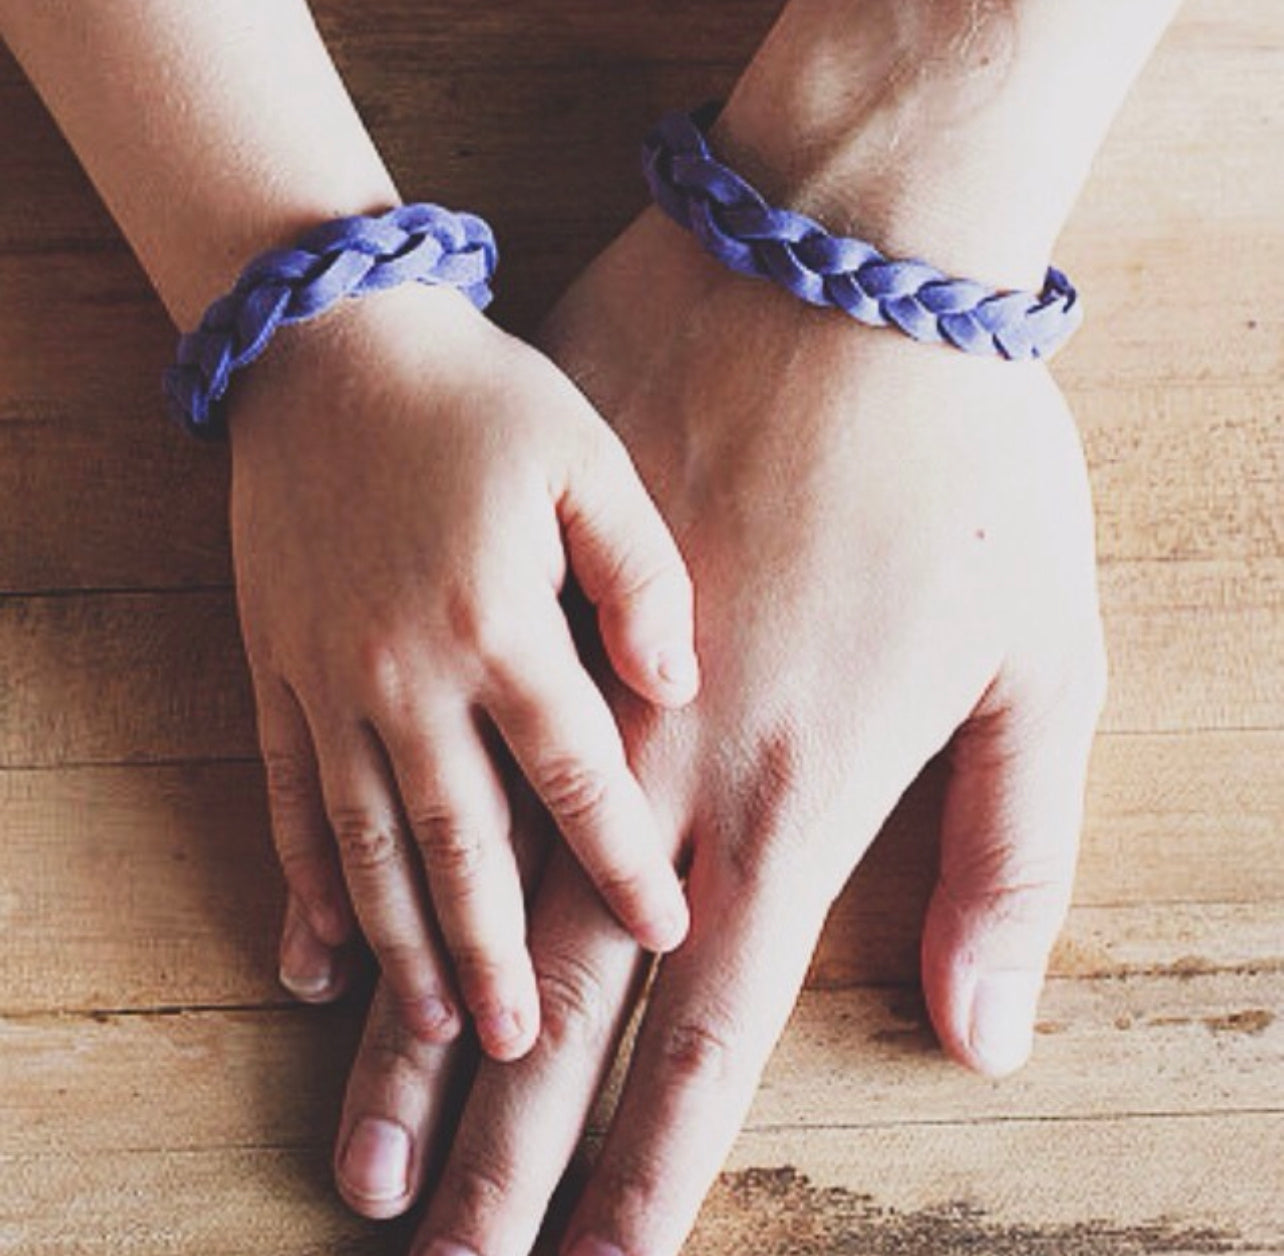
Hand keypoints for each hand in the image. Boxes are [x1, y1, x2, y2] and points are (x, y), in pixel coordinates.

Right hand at [230, 282, 695, 1059]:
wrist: (331, 344)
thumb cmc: (480, 399)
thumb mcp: (588, 458)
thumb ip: (642, 576)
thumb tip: (679, 687)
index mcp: (499, 622)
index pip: (578, 776)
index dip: (624, 861)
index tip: (668, 933)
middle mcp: (406, 671)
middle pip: (462, 842)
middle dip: (502, 949)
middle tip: (530, 1047)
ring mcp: (327, 679)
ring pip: (368, 843)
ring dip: (405, 944)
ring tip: (439, 1026)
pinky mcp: (276, 670)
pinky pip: (284, 799)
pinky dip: (301, 887)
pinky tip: (314, 958)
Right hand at [330, 206, 1106, 1242]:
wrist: (822, 263)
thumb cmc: (947, 450)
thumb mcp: (1039, 657)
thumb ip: (1006, 856)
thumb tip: (974, 1036)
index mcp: (784, 786)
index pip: (705, 1021)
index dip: (650, 1157)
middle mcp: (642, 764)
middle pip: (556, 993)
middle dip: (505, 1143)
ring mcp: (534, 681)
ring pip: (452, 905)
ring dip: (413, 1045)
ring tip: (370, 1164)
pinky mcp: (464, 607)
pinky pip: (386, 775)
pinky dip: (344, 888)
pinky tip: (319, 974)